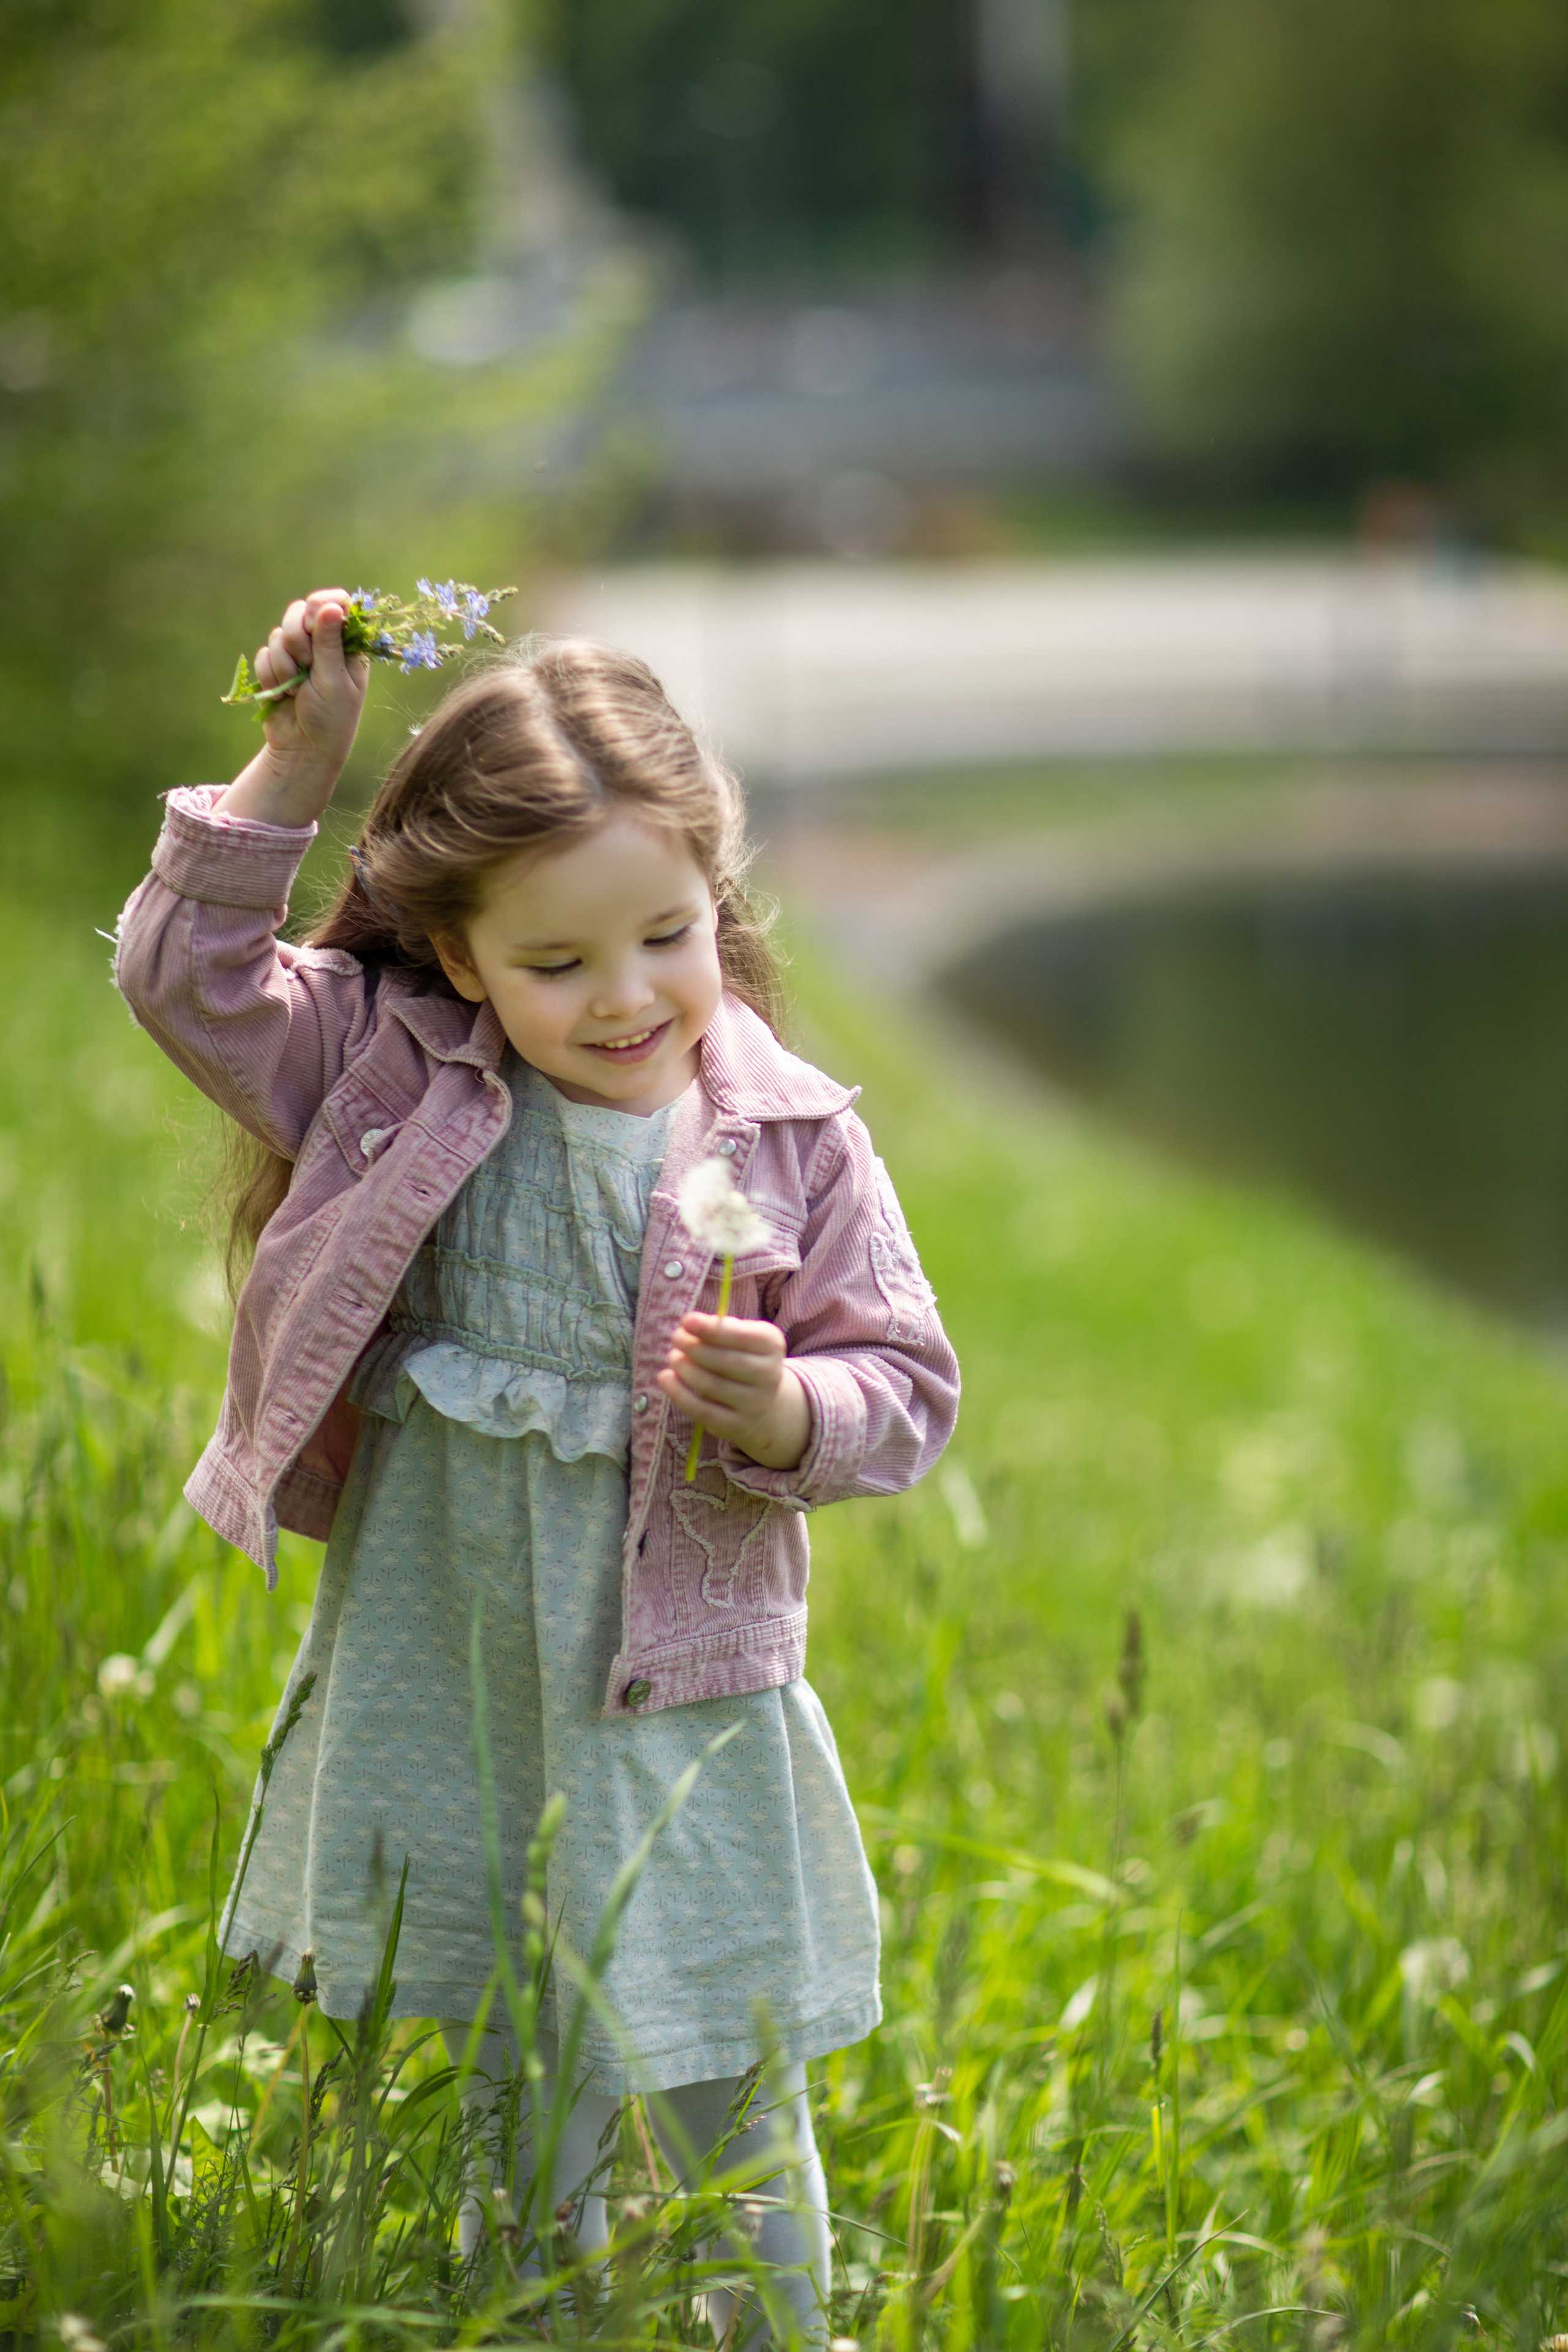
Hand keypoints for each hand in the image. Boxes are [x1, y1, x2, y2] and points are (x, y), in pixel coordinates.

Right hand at [214, 589, 369, 828]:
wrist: (303, 751)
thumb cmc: (331, 719)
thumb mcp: (335, 681)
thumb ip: (330, 643)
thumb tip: (333, 605)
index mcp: (347, 645)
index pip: (335, 603)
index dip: (319, 606)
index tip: (314, 622)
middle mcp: (323, 644)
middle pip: (299, 611)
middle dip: (297, 639)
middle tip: (307, 664)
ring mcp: (298, 654)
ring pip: (278, 634)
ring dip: (284, 665)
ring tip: (296, 690)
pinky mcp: (276, 666)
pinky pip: (263, 654)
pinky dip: (270, 675)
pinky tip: (282, 696)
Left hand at [657, 1312, 811, 1470]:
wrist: (763, 1405)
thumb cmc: (742, 1360)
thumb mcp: (742, 1339)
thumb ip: (721, 1328)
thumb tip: (691, 1326)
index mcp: (772, 1346)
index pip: (744, 1337)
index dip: (712, 1329)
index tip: (686, 1321)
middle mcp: (769, 1376)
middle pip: (727, 1361)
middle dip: (695, 1348)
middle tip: (676, 1337)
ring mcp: (755, 1404)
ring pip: (712, 1386)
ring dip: (686, 1369)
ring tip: (673, 1357)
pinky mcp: (737, 1426)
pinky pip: (703, 1411)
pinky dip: (679, 1394)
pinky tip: (665, 1378)